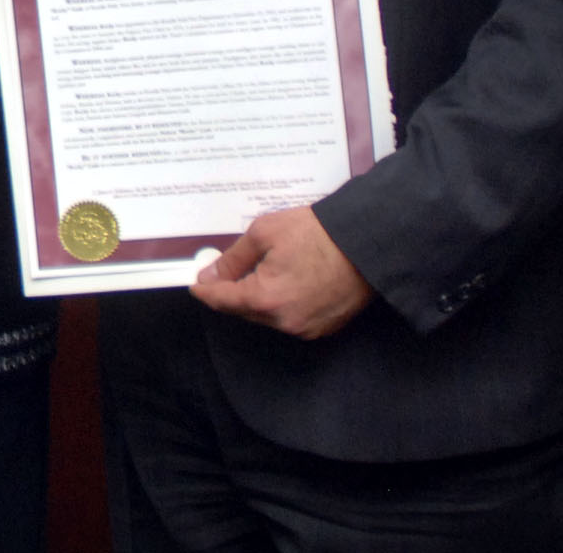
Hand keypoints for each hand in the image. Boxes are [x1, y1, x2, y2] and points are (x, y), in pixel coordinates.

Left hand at [190, 205, 373, 339]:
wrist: (366, 242)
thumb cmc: (315, 233)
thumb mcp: (264, 234)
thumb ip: (233, 259)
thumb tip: (210, 275)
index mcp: (266, 300)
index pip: (223, 301)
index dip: (206, 292)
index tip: (196, 284)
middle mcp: (284, 322)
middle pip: (243, 311)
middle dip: (230, 293)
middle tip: (222, 273)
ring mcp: (306, 329)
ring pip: (266, 317)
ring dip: (255, 299)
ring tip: (256, 273)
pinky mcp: (324, 328)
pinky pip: (289, 319)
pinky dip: (279, 305)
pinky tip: (281, 283)